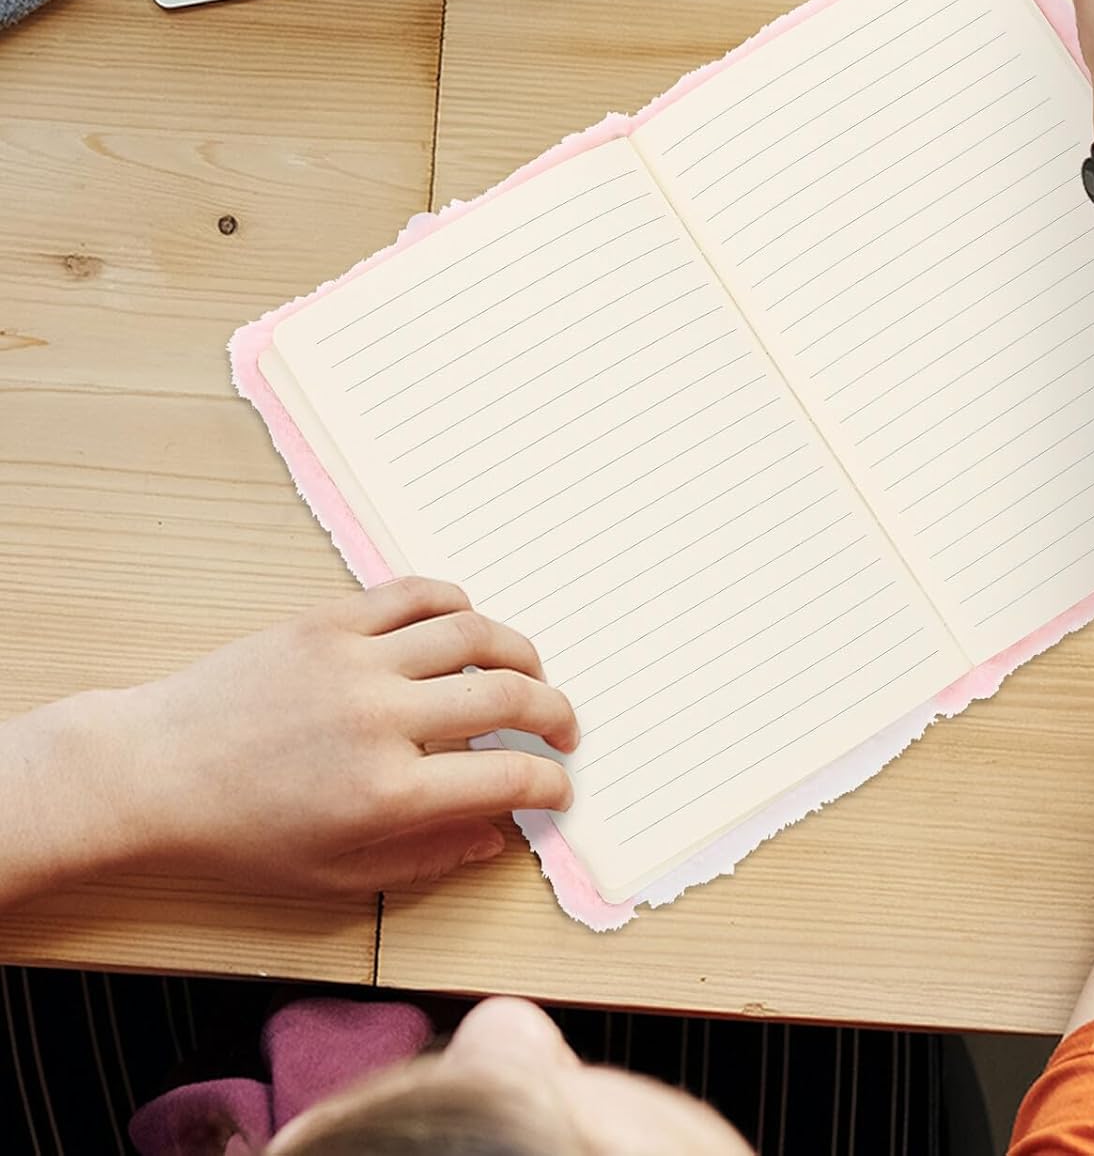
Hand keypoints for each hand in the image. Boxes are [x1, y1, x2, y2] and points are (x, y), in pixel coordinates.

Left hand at [106, 578, 578, 893]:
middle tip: (564, 728)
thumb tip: (492, 837)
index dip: (550, 784)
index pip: (506, 777)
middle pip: (508, 696)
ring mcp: (357, 660)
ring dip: (521, 653)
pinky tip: (468, 624)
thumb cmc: (236, 834)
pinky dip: (456, 602)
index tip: (557, 788)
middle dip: (557, 714)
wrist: (152, 772)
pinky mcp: (329, 621)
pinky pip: (414, 594)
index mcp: (388, 793)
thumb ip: (424, 859)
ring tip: (530, 673)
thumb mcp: (332, 876)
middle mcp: (383, 719)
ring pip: (474, 633)